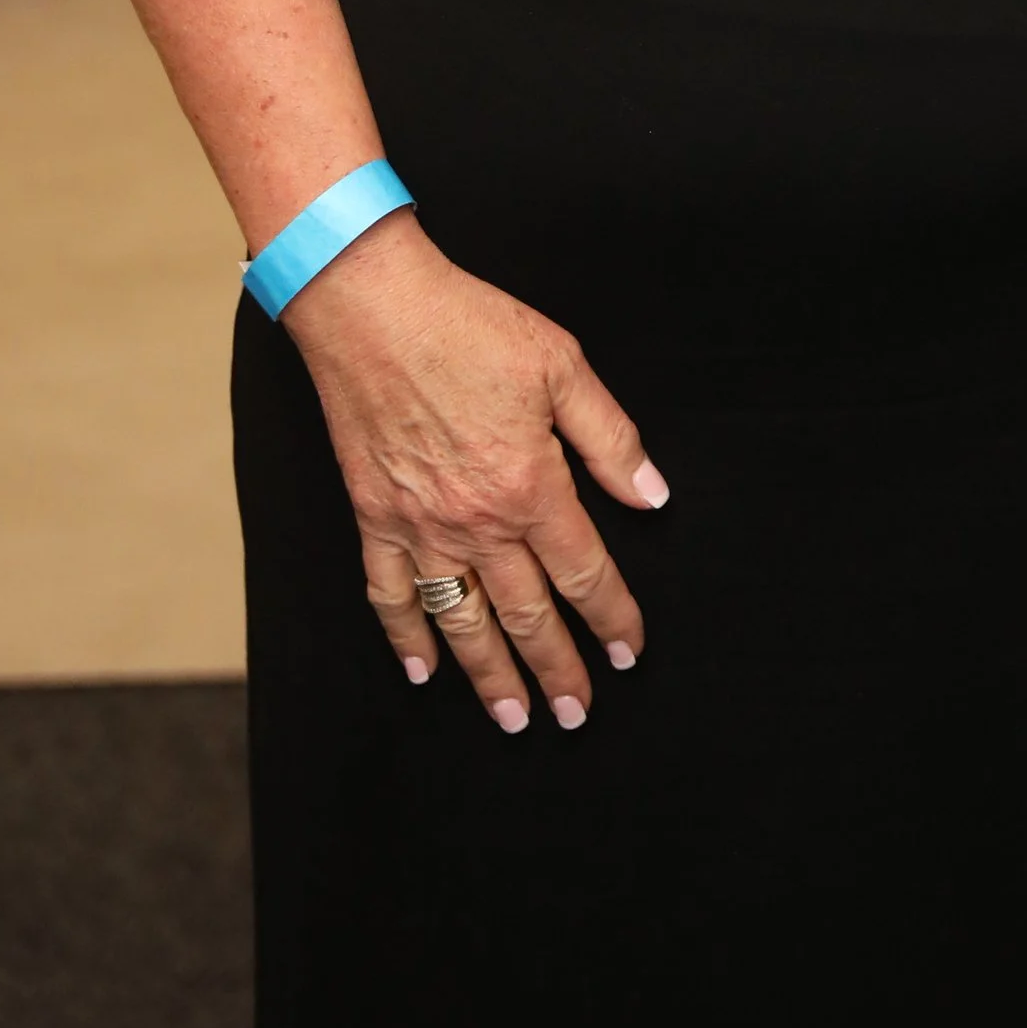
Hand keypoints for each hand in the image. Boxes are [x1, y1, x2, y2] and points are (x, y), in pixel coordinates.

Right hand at [283, 210, 665, 731]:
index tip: (628, 654)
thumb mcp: (562, 365)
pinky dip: (406, 638)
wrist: (373, 309)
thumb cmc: (470, 327)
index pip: (584, 571)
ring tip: (514, 719)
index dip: (612, 617)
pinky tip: (422, 671)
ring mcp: (420, 527)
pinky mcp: (374, 518)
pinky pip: (390, 596)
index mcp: (531, 484)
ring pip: (463, 622)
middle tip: (576, 716)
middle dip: (558, 669)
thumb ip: (611, 439)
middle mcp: (477, 521)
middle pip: (528, 613)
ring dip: (490, 677)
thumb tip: (653, 496)